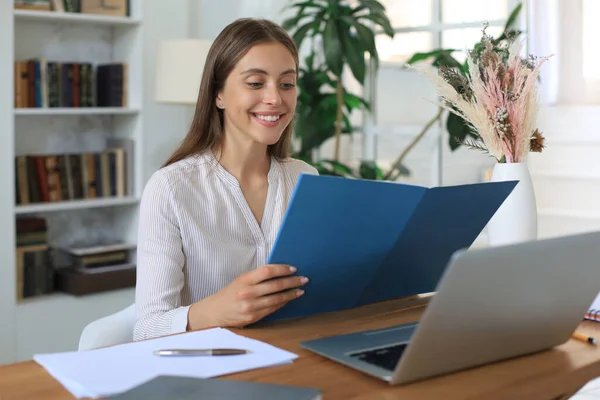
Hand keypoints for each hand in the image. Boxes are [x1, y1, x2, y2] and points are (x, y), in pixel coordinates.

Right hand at [187, 264, 307, 329]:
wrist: (216, 312)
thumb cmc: (230, 293)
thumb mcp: (241, 280)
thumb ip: (258, 277)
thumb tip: (280, 273)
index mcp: (244, 280)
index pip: (268, 271)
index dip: (283, 269)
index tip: (293, 269)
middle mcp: (247, 293)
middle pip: (276, 285)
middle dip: (292, 282)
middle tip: (303, 279)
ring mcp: (251, 306)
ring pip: (277, 299)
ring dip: (291, 294)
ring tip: (300, 290)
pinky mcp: (253, 317)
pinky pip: (273, 309)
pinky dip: (283, 303)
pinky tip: (289, 299)